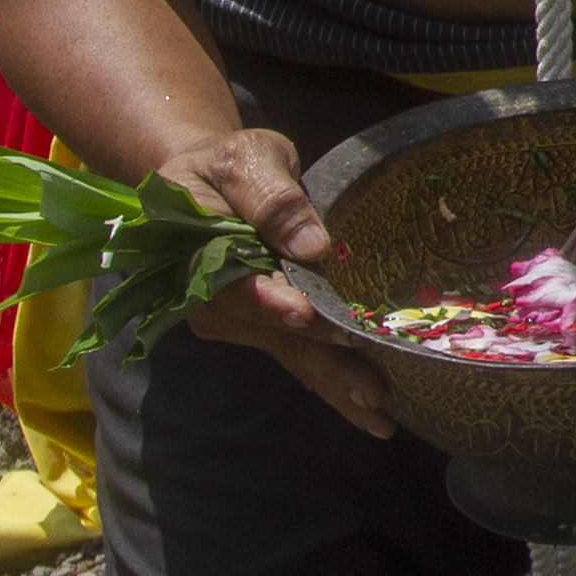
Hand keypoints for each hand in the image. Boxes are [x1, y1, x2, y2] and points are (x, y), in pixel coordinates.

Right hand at [164, 128, 393, 438]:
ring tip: (380, 414)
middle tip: (370, 390)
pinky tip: (372, 415)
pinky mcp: (266, 329)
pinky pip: (300, 357)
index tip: (310, 318)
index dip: (273, 303)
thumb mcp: (247, 160)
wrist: (212, 181)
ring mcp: (240, 321)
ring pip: (293, 353)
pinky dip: (334, 384)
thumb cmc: (230, 165)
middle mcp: (213, 301)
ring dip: (335, 384)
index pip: (235, 286)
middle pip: (273, 331)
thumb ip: (272, 197)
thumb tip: (311, 246)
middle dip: (322, 360)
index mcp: (196, 256)